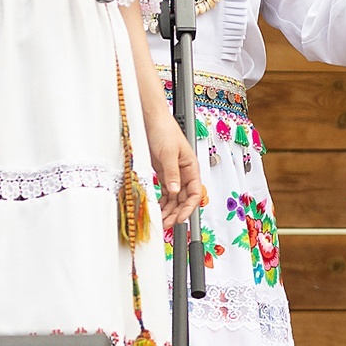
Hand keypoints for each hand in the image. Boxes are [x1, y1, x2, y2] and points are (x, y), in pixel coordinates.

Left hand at [148, 115, 200, 231]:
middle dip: (176, 213)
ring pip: (174, 198)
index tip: (180, 219)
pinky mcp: (162, 174)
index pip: (195, 193)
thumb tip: (174, 191)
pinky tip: (156, 209)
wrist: (151, 120)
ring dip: (168, 210)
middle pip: (184, 199)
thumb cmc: (164, 130)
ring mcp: (173, 174)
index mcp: (191, 167)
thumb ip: (172, 173)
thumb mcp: (169, 152)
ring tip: (160, 221)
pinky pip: (164, 192)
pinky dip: (161, 202)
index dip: (188, 208)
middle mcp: (184, 173)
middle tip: (166, 225)